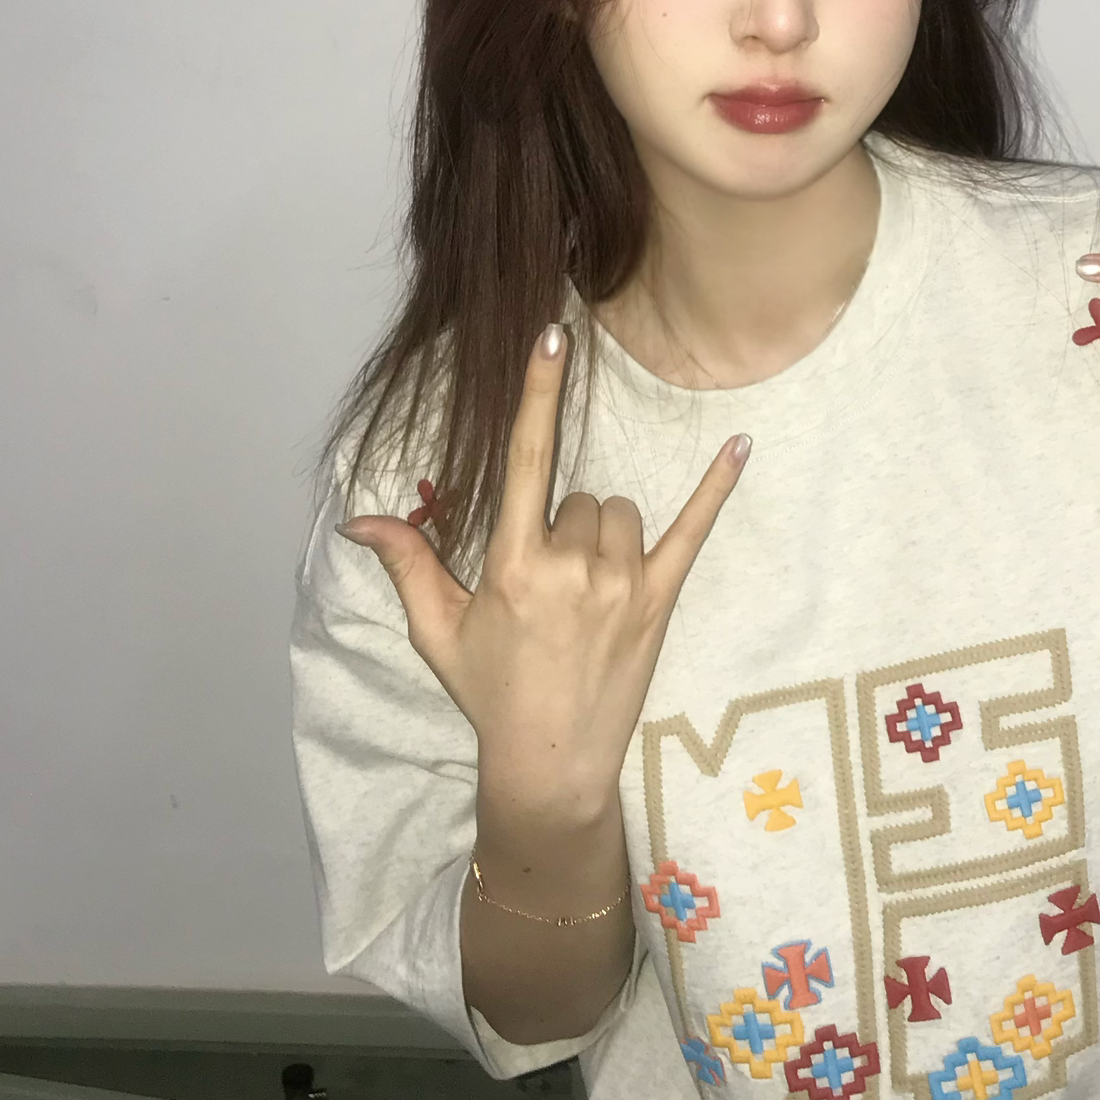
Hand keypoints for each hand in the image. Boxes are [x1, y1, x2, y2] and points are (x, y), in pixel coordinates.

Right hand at [339, 324, 749, 826]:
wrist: (551, 763)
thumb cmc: (491, 693)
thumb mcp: (439, 631)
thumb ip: (406, 564)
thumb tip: (358, 517)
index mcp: (513, 565)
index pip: (526, 459)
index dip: (539, 395)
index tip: (553, 336)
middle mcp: (569, 566)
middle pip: (578, 497)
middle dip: (563, 526)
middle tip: (550, 588)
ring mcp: (619, 583)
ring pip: (618, 512)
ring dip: (604, 536)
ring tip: (585, 593)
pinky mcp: (658, 601)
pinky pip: (692, 531)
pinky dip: (716, 487)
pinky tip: (742, 445)